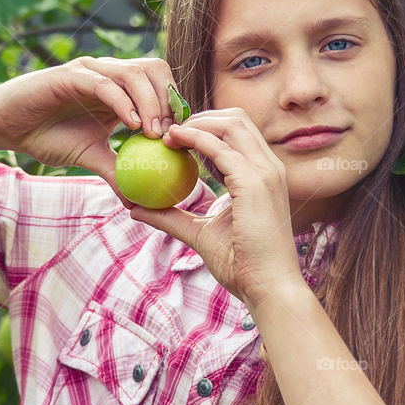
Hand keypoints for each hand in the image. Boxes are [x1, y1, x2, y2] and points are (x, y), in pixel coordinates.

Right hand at [0, 56, 175, 207]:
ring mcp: (91, 70)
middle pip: (155, 69)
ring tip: (154, 134)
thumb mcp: (89, 157)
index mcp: (118, 88)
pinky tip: (132, 126)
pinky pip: (105, 84)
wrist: (6, 127)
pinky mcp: (71, 75)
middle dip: (169, 101)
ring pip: (135, 73)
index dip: (175, 107)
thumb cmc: (45, 136)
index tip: (182, 139)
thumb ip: (116, 171)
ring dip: (151, 103)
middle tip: (171, 135)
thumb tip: (139, 203)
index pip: (160, 84)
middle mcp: (108, 73)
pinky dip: (124, 103)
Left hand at [128, 108, 305, 309]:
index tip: (173, 135)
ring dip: (195, 123)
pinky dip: (195, 138)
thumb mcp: (200, 233)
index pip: (236, 132)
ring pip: (231, 123)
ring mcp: (265, 172)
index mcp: (262, 175)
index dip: (204, 126)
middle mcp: (269, 167)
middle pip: (236, 118)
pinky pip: (221, 148)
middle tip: (166, 131)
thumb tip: (135, 209)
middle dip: (199, 116)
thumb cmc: (241, 265)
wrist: (268, 288)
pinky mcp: (255, 183)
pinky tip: (173, 142)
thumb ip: (172, 217)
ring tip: (167, 134)